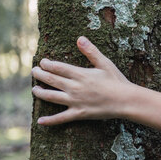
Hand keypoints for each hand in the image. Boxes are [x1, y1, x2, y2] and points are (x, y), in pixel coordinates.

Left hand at [32, 36, 160, 131]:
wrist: (126, 100)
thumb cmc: (117, 81)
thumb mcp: (105, 63)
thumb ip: (91, 51)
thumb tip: (80, 38)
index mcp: (80, 74)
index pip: (57, 67)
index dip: (47, 64)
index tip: (42, 62)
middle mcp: (74, 88)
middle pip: (51, 80)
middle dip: (40, 75)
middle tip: (34, 71)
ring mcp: (75, 101)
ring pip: (51, 97)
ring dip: (40, 92)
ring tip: (34, 90)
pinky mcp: (79, 113)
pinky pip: (61, 118)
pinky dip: (50, 121)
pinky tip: (40, 121)